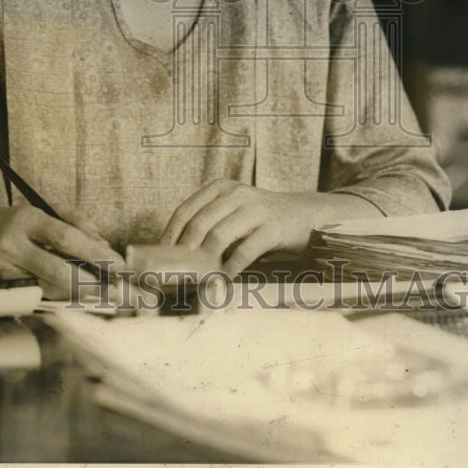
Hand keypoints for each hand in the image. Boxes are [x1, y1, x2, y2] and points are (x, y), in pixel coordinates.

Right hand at [0, 205, 123, 298]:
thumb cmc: (11, 221)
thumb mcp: (40, 210)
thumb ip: (74, 222)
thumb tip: (102, 244)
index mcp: (28, 218)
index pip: (66, 237)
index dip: (94, 252)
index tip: (117, 263)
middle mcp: (13, 244)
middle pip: (57, 269)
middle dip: (89, 282)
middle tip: (112, 289)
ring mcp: (3, 269)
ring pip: (47, 288)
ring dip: (76, 294)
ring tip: (99, 294)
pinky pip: (35, 296)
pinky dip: (57, 297)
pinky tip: (72, 297)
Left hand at [160, 178, 380, 277]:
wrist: (307, 216)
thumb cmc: (262, 221)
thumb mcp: (235, 214)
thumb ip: (211, 226)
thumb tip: (179, 256)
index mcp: (221, 188)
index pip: (186, 210)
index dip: (170, 234)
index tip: (160, 256)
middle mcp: (236, 194)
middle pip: (199, 223)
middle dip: (183, 251)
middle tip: (176, 272)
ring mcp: (255, 209)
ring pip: (219, 236)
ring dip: (206, 261)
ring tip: (199, 278)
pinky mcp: (273, 227)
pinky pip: (245, 250)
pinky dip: (231, 267)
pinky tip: (225, 279)